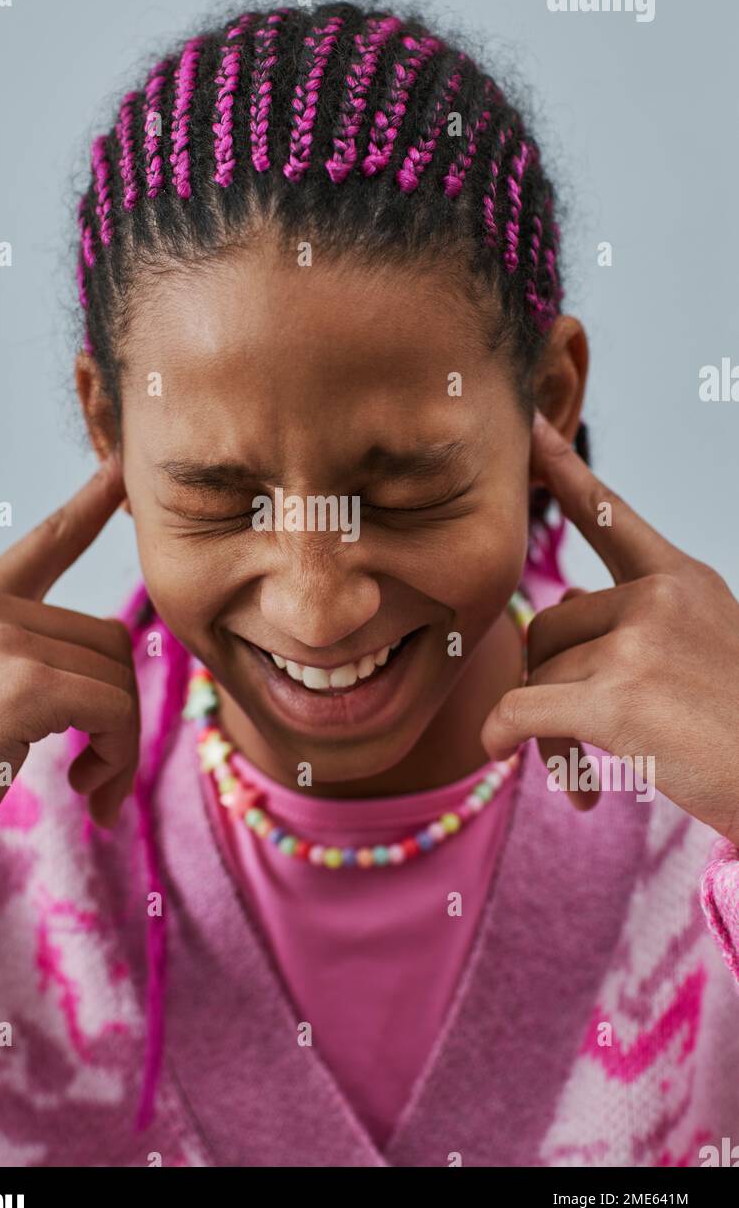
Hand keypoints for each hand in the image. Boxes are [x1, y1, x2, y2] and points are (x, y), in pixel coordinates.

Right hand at [0, 458, 138, 866]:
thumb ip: (34, 659)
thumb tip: (114, 662)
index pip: (44, 544)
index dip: (88, 506)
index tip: (120, 468)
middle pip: (110, 638)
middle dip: (120, 711)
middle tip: (99, 771)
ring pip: (118, 675)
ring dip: (121, 743)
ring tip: (91, 787)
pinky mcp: (21, 681)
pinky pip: (113, 707)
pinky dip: (117, 755)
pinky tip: (87, 791)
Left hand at [481, 412, 738, 842]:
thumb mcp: (703, 648)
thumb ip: (635, 616)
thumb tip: (566, 593)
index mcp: (682, 580)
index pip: (611, 516)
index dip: (566, 472)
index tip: (531, 429)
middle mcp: (658, 598)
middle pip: (548, 625)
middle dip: (549, 682)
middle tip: (572, 735)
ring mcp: (638, 644)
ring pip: (538, 675)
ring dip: (547, 732)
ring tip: (584, 777)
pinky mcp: (617, 699)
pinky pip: (522, 708)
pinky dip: (504, 734)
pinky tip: (509, 755)